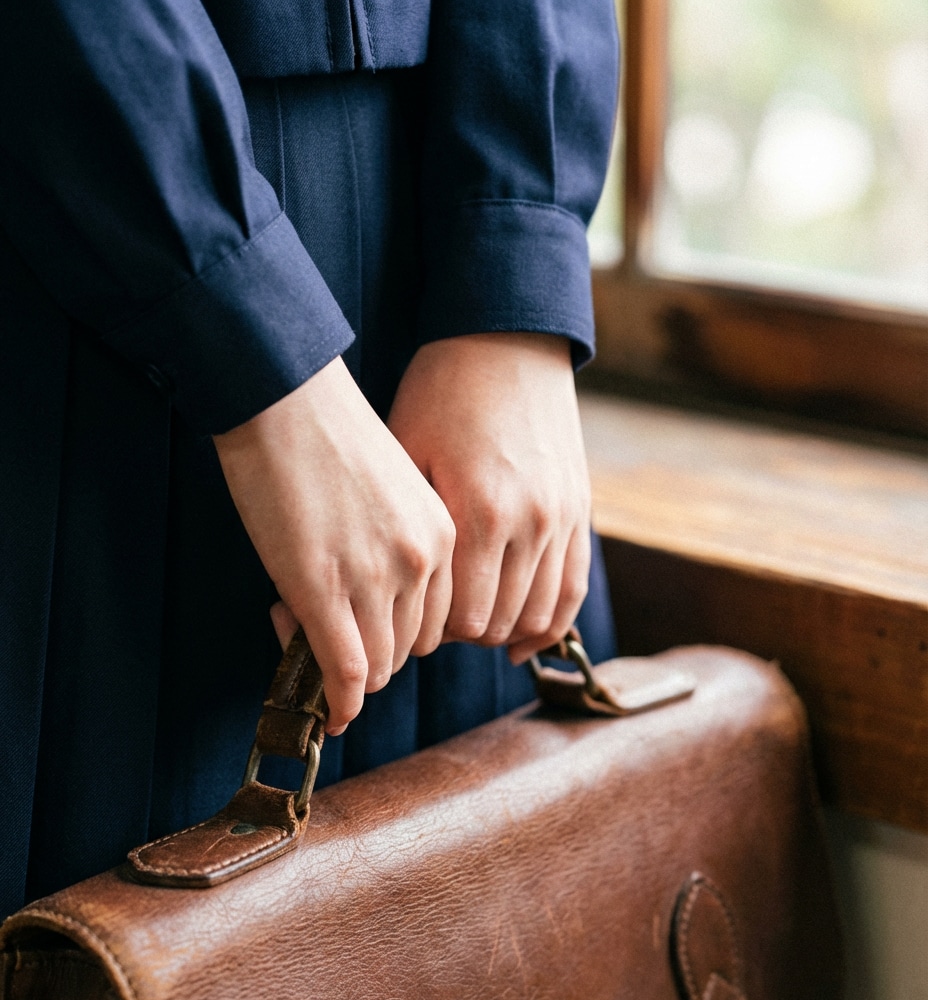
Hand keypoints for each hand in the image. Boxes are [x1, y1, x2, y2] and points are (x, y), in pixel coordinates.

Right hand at [213, 356, 455, 733]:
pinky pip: (344, 668)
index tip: (364, 629)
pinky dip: (337, 699)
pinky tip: (330, 712)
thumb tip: (368, 608)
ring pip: (377, 665)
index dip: (398, 635)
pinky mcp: (322, 588)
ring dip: (345, 672)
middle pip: (410, 648)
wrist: (283, 395)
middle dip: (370, 653)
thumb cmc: (328, 435)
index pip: (437, 619)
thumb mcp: (391, 493)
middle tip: (323, 633)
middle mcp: (422, 560)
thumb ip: (395, 549)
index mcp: (445, 534)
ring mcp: (374, 577)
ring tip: (303, 638)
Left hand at [387, 333, 590, 664]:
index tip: (409, 622)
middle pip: (500, 622)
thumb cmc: (442, 394)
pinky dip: (551, 623)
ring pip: (540, 614)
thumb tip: (380, 591)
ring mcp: (563, 518)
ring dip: (504, 632)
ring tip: (470, 627)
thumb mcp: (406, 453)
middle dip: (463, 635)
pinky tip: (522, 639)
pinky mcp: (581, 511)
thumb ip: (406, 526)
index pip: (462, 616)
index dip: (431, 632)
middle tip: (433, 625)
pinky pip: (574, 589)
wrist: (507, 341)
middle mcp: (530, 523)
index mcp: (480, 513)